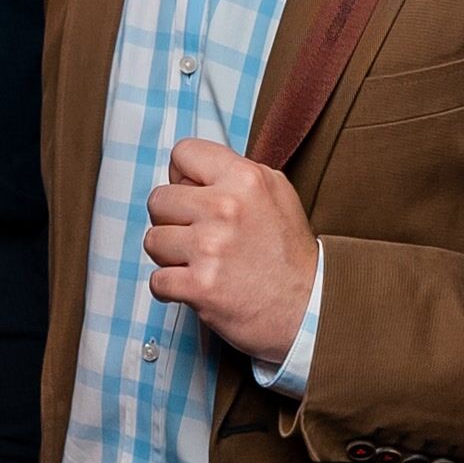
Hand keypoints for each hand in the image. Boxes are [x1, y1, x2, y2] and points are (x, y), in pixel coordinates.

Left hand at [144, 138, 315, 365]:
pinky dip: (170, 288)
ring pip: (153, 240)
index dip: (183, 177)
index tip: (195, 196)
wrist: (310, 309)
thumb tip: (190, 172)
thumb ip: (234, 175)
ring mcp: (211, 248)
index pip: (183, 153)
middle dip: (173, 220)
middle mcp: (226, 208)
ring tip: (200, 263)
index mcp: (245, 178)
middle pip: (158, 200)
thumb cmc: (291, 255)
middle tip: (200, 237)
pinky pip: (156, 280)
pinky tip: (195, 287)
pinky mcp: (200, 286)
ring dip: (170, 256)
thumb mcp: (276, 193)